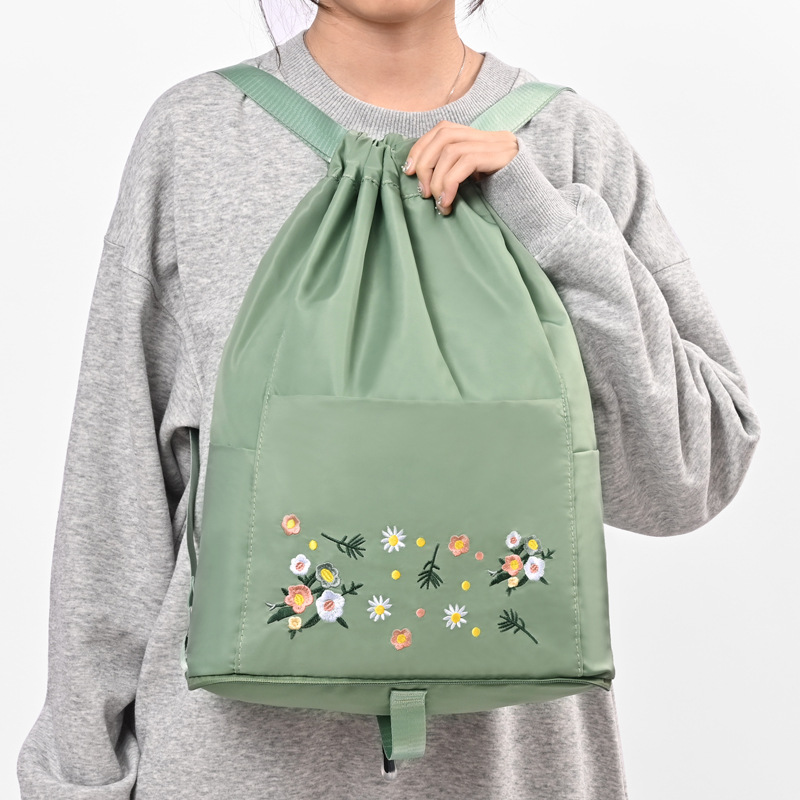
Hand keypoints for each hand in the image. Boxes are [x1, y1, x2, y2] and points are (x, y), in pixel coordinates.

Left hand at [401, 121, 518, 215]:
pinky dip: (450, 183)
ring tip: (438, 201)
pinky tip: (449, 201)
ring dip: (438, 179)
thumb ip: (454, 172)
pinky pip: (465, 163)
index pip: (442, 129)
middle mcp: (485, 135)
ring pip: (451, 150)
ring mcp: (494, 144)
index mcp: (477, 137)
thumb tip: (423, 180)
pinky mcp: (499, 156)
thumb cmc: (500, 193)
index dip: (420, 148)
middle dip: (425, 163)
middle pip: (443, 135)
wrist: (532, 199)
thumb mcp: (473, 180)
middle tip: (423, 191)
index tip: (408, 170)